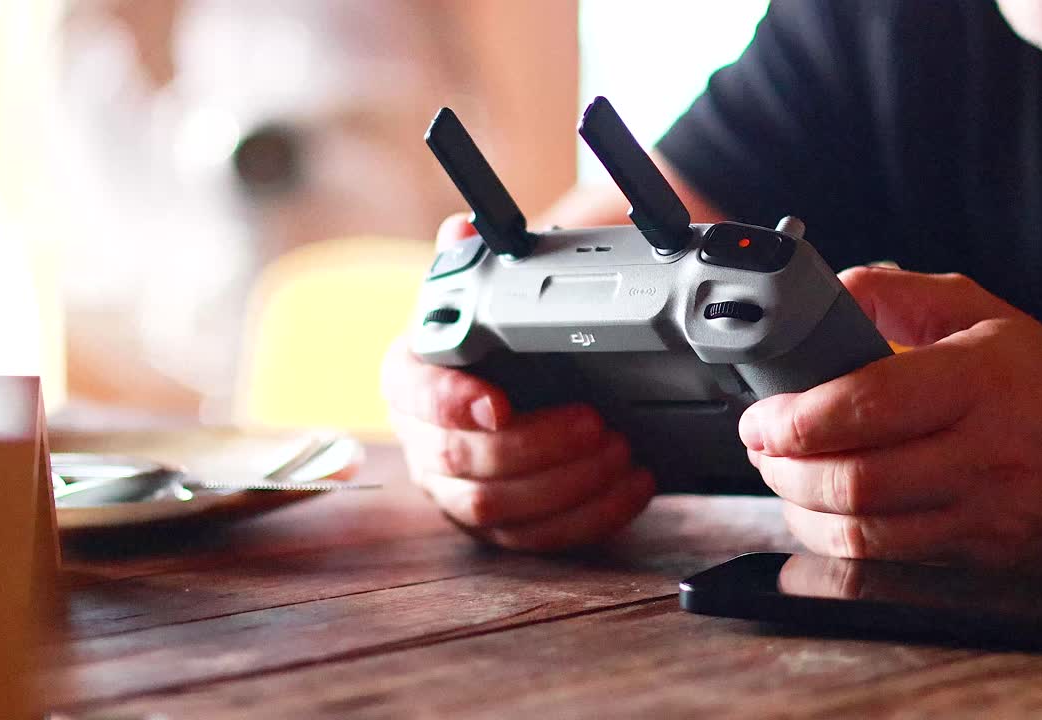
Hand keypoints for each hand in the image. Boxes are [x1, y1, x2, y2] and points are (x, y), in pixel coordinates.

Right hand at [380, 214, 654, 550]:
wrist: (509, 380)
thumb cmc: (493, 342)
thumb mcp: (483, 296)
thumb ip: (473, 265)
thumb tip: (462, 231)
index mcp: (410, 379)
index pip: (413, 396)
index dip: (451, 403)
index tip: (500, 404)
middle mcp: (423, 443)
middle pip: (462, 461)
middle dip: (535, 447)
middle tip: (596, 421)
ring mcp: (456, 492)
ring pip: (499, 508)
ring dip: (567, 483)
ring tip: (621, 450)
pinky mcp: (498, 527)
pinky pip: (537, 539)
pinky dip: (590, 516)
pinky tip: (631, 486)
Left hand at [741, 267, 1041, 572]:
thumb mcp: (984, 316)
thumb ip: (901, 296)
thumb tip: (832, 291)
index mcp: (979, 380)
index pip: (867, 404)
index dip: (794, 418)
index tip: (758, 416)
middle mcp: (983, 453)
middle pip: (853, 479)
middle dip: (782, 467)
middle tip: (759, 445)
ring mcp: (984, 514)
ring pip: (862, 531)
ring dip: (799, 508)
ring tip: (782, 475)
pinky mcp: (980, 557)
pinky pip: (886, 560)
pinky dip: (834, 540)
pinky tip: (817, 514)